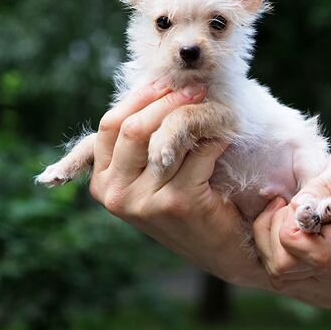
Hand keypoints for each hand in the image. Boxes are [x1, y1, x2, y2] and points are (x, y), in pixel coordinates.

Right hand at [88, 81, 268, 287]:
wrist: (222, 248)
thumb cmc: (187, 199)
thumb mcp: (151, 172)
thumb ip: (140, 140)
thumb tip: (153, 81)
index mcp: (103, 181)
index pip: (111, 124)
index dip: (142, 98)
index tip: (169, 83)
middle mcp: (115, 194)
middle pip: (134, 127)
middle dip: (168, 101)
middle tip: (198, 90)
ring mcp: (144, 202)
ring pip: (166, 136)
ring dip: (196, 115)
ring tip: (214, 107)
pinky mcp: (178, 203)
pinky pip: (199, 151)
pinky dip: (217, 138)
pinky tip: (227, 136)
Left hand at [253, 138, 330, 283]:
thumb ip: (325, 185)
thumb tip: (297, 206)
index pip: (318, 254)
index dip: (292, 230)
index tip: (293, 200)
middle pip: (285, 267)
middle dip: (269, 232)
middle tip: (282, 202)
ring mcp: (329, 264)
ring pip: (278, 271)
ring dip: (266, 237)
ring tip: (281, 208)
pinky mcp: (316, 264)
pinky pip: (279, 266)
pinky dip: (268, 242)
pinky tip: (282, 218)